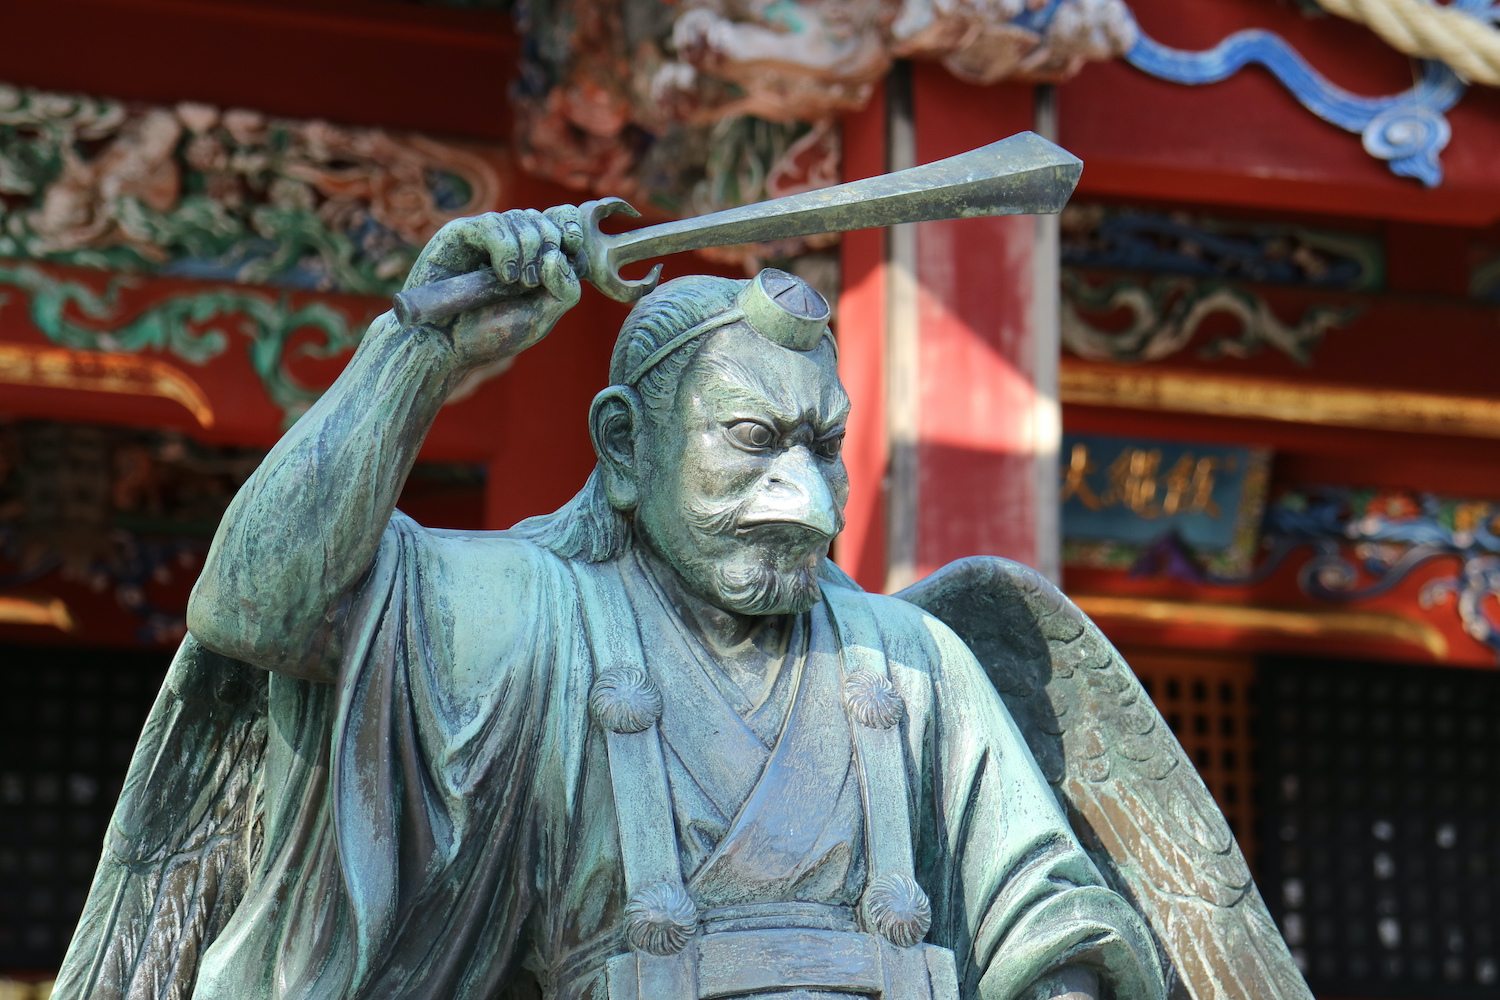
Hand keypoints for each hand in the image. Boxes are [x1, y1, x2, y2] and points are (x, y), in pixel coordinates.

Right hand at [404, 205, 585, 370]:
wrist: (444, 347)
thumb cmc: (489, 335)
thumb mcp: (540, 318)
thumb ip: (565, 290)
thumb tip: (558, 255)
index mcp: (533, 258)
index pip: (560, 220)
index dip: (570, 226)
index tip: (573, 247)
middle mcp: (510, 242)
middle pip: (542, 220)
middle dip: (547, 246)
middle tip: (533, 283)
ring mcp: (484, 236)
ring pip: (520, 219)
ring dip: (527, 252)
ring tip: (515, 283)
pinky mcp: (459, 233)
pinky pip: (492, 225)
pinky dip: (505, 249)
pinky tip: (503, 276)